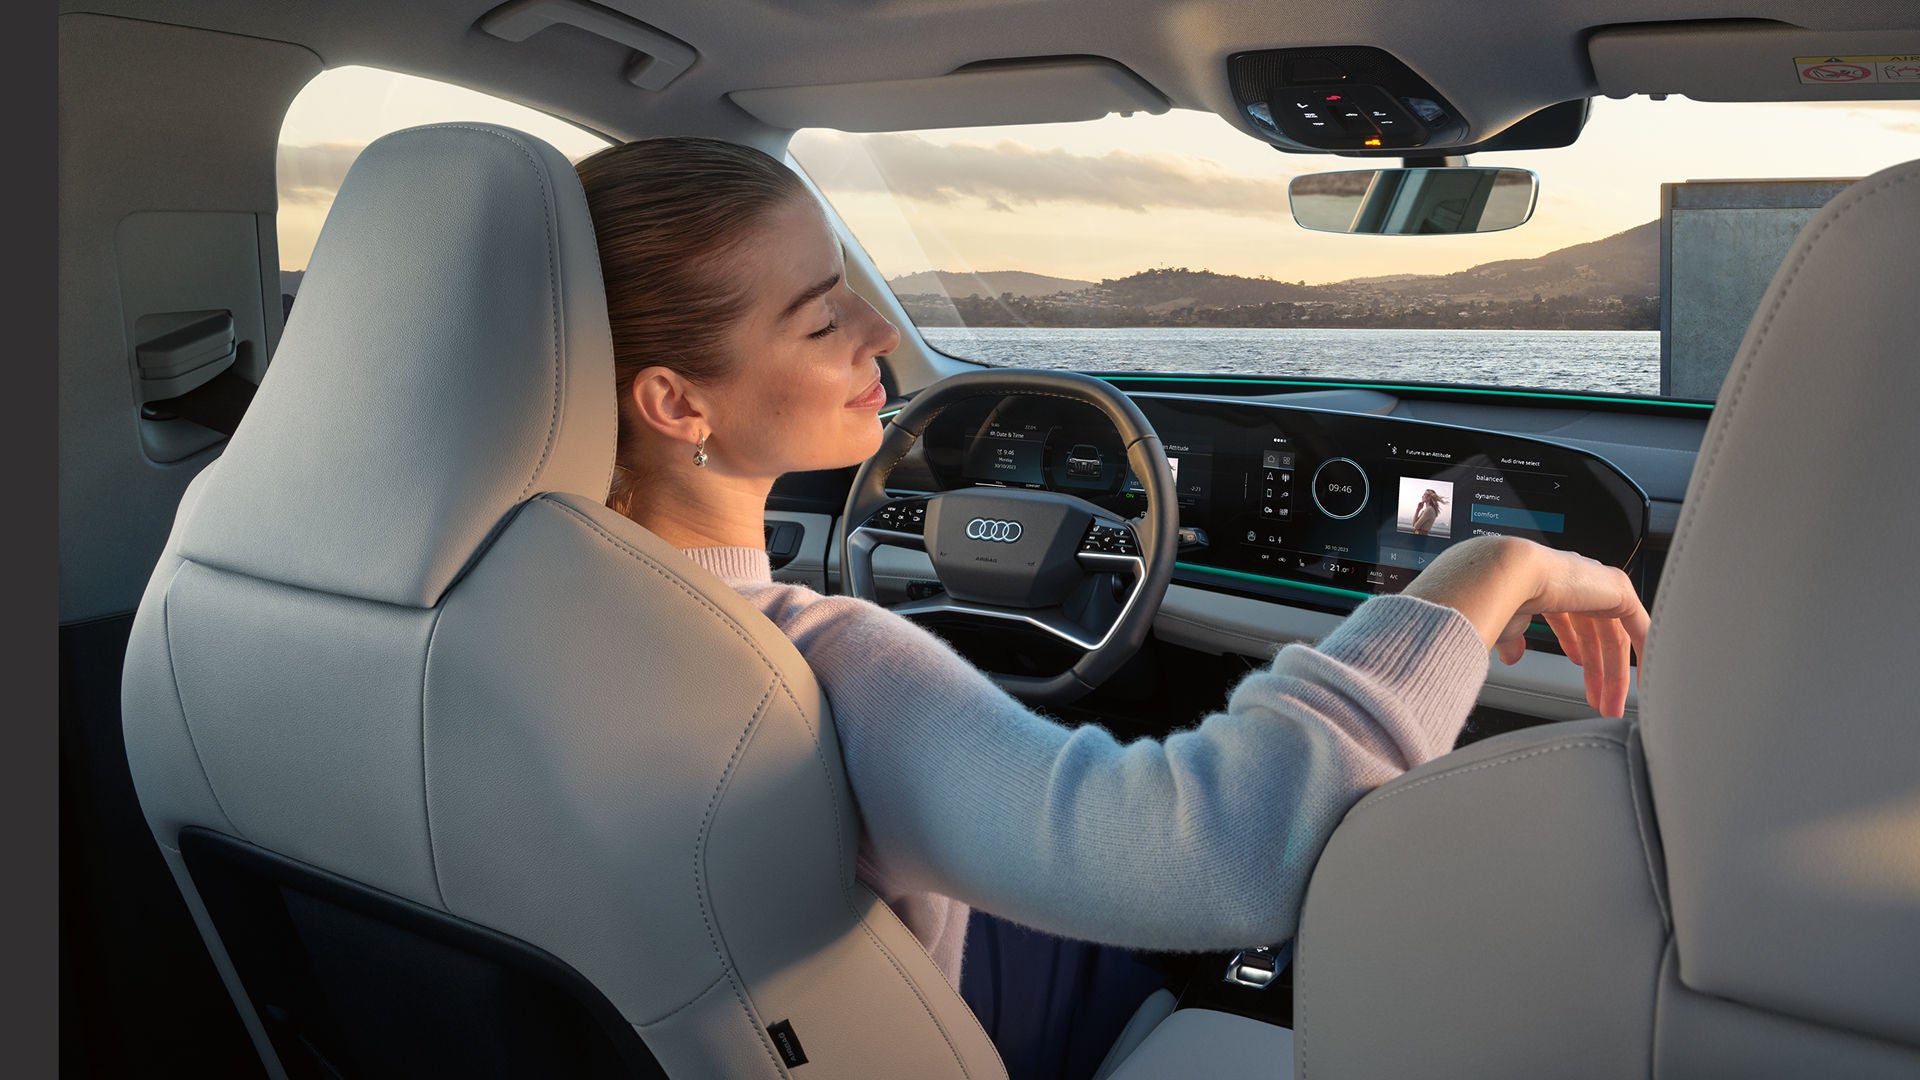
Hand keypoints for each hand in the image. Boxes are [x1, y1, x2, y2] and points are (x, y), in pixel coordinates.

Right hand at [1401, 536, 1649, 717]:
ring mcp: (1599, 583)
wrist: (1504, 574)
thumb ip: (1513, 637)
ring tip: (1609, 705)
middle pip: (1596, 632)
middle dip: (1597, 671)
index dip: (1576, 647)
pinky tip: (1643, 680)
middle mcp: (1578, 579)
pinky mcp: (1618, 591)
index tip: (1577, 671)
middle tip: (1599, 702)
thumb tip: (1513, 656)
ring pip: (1615, 636)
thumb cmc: (1495, 593)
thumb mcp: (1504, 623)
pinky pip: (1640, 628)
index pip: (1572, 617)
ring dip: (1613, 675)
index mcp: (1551, 582)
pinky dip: (1644, 655)